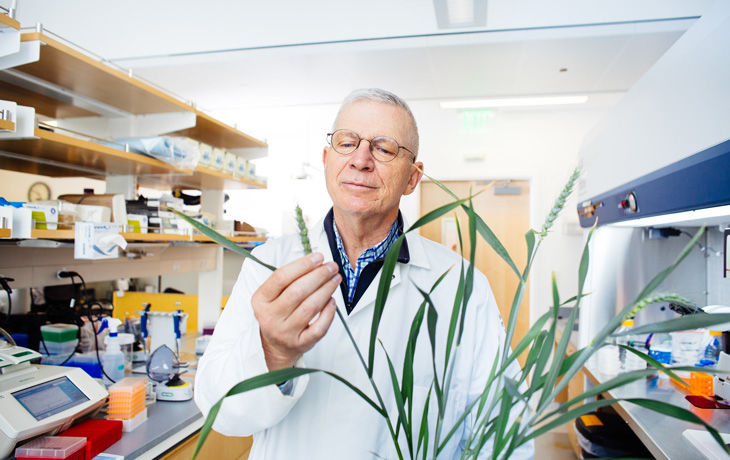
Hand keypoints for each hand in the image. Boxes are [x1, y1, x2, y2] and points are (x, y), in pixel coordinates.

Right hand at [251, 252, 339, 370]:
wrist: (275, 345)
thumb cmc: (277, 313)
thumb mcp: (272, 295)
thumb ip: (289, 279)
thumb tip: (316, 262)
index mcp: (260, 300)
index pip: (281, 277)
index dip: (302, 265)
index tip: (318, 257)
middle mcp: (270, 317)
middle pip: (297, 292)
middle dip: (318, 276)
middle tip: (331, 267)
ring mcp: (285, 332)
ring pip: (310, 308)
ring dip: (326, 290)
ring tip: (335, 279)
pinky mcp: (300, 343)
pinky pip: (319, 327)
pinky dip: (329, 313)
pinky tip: (332, 301)